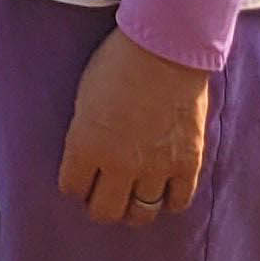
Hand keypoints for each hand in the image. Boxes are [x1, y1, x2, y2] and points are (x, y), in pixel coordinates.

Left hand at [58, 26, 210, 227]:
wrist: (168, 46)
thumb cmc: (119, 61)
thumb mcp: (85, 97)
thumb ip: (85, 134)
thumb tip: (88, 157)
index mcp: (85, 146)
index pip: (72, 188)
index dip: (75, 183)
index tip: (81, 178)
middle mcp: (118, 165)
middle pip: (104, 211)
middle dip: (101, 204)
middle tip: (105, 193)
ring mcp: (155, 167)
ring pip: (141, 214)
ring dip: (134, 209)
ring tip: (134, 197)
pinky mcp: (188, 164)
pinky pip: (177, 202)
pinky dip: (168, 201)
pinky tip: (164, 191)